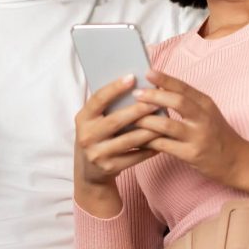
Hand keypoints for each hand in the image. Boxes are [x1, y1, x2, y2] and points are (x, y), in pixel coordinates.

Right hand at [74, 74, 160, 216]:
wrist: (89, 171)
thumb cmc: (98, 136)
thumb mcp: (94, 120)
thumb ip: (108, 106)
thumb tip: (135, 85)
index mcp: (83, 118)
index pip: (98, 99)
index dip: (115, 88)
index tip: (132, 77)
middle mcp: (87, 136)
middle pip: (116, 120)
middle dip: (138, 110)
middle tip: (156, 101)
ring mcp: (97, 153)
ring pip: (129, 140)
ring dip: (149, 130)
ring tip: (165, 121)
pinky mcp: (109, 167)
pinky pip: (134, 156)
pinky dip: (149, 148)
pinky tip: (162, 141)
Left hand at [133, 70, 248, 192]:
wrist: (236, 161)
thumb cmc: (217, 134)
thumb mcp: (207, 113)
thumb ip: (187, 102)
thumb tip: (157, 89)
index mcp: (205, 104)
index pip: (183, 87)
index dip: (165, 79)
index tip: (148, 72)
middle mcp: (203, 118)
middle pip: (177, 101)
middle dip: (153, 96)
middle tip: (135, 94)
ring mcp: (198, 137)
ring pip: (167, 125)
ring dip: (146, 120)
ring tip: (130, 118)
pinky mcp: (191, 154)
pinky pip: (165, 146)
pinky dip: (149, 140)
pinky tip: (137, 138)